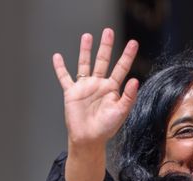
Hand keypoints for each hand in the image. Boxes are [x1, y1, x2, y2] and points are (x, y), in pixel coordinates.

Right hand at [52, 28, 138, 146]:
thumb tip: (136, 80)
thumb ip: (128, 96)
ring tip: (87, 36)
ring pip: (85, 64)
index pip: (121, 68)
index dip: (127, 55)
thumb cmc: (107, 128)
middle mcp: (99, 85)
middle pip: (103, 61)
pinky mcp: (72, 92)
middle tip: (108, 31)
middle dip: (106, 46)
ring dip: (85, 50)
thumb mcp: (121, 112)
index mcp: (112, 89)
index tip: (134, 43)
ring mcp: (85, 87)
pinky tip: (57, 57)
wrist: (89, 138)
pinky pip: (65, 77)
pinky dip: (60, 67)